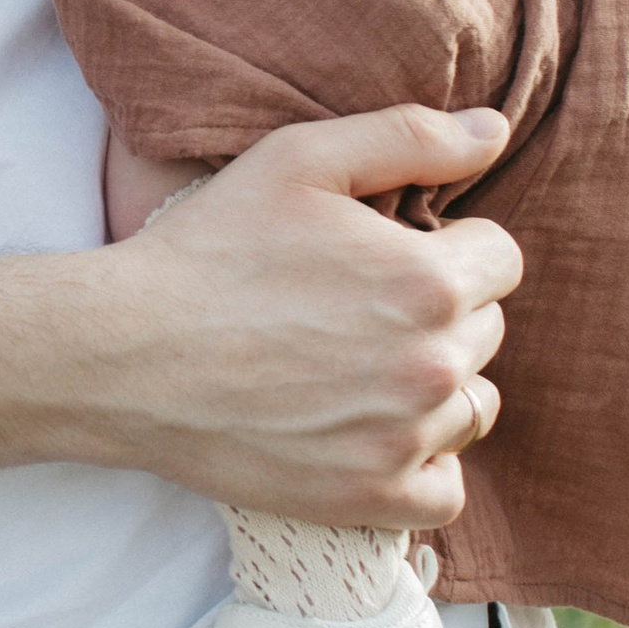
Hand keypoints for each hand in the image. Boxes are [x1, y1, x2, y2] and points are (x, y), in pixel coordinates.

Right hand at [67, 106, 518, 527]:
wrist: (126, 355)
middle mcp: (430, 365)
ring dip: (436, 384)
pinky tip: (373, 430)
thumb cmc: (209, 248)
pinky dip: (424, 463)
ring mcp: (404, 440)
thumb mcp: (298, 158)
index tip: (389, 251)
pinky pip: (448, 488)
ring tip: (362, 364)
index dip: (450, 244)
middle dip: (440, 310)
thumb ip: (409, 137)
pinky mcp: (371, 498)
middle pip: (486, 329)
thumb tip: (495, 129)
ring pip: (474, 405)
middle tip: (357, 303)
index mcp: (426, 280)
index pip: (502, 259)